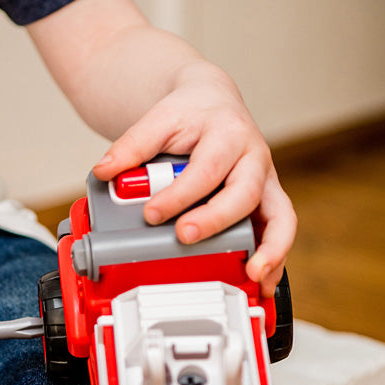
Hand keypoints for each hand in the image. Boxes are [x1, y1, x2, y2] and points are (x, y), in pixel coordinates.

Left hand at [91, 62, 295, 296]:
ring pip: (280, 216)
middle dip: (216, 220)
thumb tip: (104, 171)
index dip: (179, 195)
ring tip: (252, 274)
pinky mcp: (265, 201)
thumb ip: (132, 145)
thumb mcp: (159, 119)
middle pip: (244, 194)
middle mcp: (253, 160)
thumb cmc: (190, 114)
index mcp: (228, 135)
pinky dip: (275, 258)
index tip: (151, 213)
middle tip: (185, 236)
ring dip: (270, 248)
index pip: (206, 169)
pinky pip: (278, 231)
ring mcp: (264, 183)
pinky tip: (262, 282)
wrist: (212, 102)